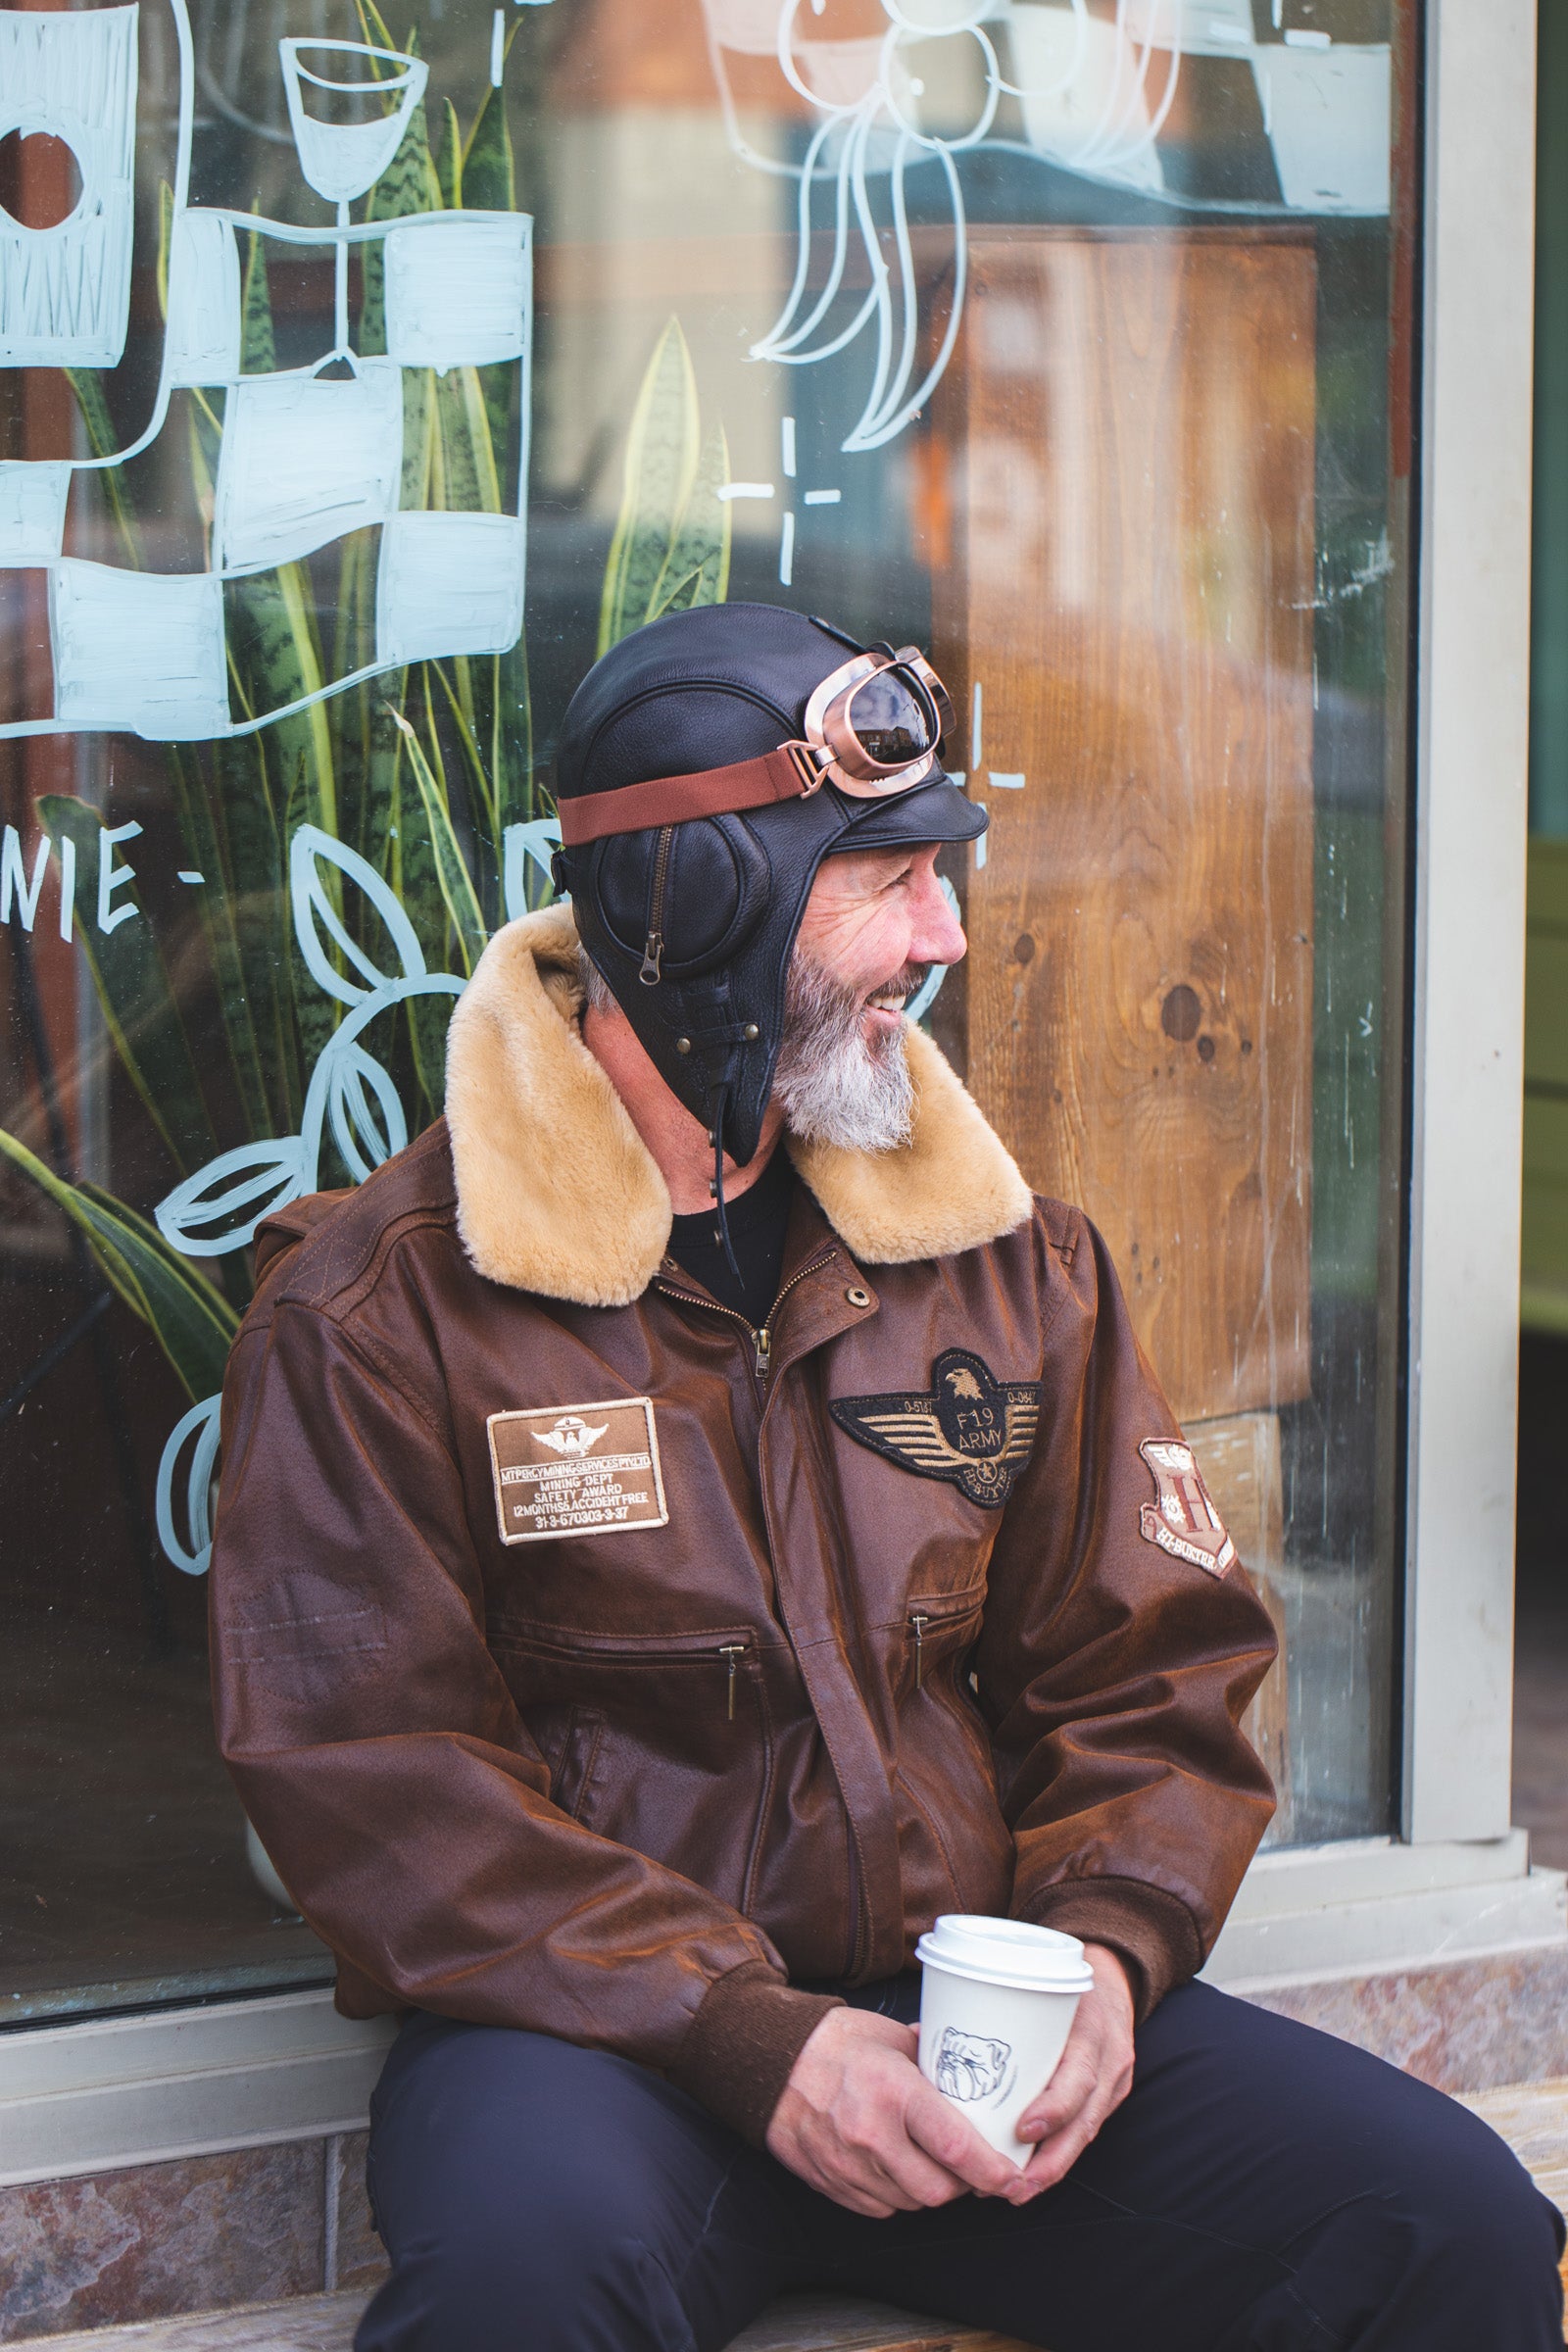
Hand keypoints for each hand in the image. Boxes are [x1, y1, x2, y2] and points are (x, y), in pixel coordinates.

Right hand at [767, 2004, 1025, 2218]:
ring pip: (910, 2203)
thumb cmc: (836, 2043)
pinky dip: (896, 2194)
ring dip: (928, 2190)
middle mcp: (870, 2134)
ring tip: (931, 2161)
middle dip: (962, 2185)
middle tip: (971, 2166)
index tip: (1013, 2178)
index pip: (956, 2147)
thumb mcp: (893, 2037)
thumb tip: (978, 2073)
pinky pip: (879, 2207)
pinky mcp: (830, 2183)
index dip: (992, 2170)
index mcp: (893, 2092)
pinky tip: (896, 2166)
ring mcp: (847, 2165)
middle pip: (937, 2190)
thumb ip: (937, 2062)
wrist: (770, 2060)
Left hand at [1010, 1943, 1135, 2201]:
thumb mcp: (1037, 1982)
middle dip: (1049, 2161)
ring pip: (1087, 2134)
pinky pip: (1087, 2130)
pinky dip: (1059, 2154)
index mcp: (1090, 2029)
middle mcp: (1108, 2061)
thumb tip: (920, 2035)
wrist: (1112, 1977)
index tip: (1022, 2130)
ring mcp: (1114, 2083)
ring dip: (1051, 2168)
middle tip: (1011, 2184)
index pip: (1080, 2077)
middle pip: (1085, 2121)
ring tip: (1015, 2191)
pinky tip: (1031, 2174)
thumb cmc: (1060, 1978)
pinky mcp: (1110, 2097)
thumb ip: (991, 2010)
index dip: (1054, 2109)